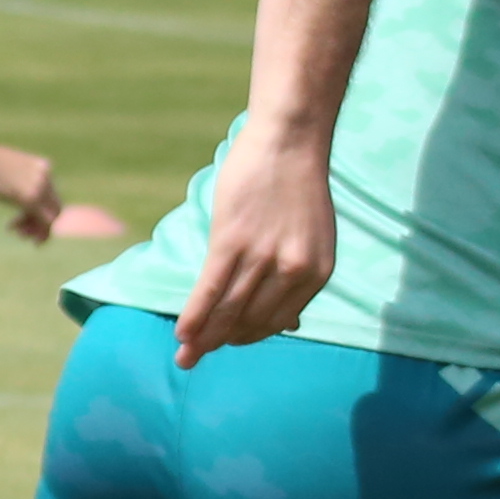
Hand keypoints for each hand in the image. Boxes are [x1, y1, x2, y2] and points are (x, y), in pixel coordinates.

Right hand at [0, 134, 60, 238]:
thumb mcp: (5, 169)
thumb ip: (16, 181)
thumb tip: (13, 194)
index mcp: (42, 167)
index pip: (50, 195)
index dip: (37, 209)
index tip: (19, 216)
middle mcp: (46, 177)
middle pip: (54, 207)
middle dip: (39, 223)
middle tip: (21, 232)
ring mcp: (40, 187)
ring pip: (51, 217)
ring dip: (36, 230)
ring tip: (18, 234)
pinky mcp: (31, 198)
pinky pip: (44, 221)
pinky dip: (34, 231)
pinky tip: (12, 228)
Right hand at [171, 133, 336, 365]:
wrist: (290, 140)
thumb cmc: (297, 186)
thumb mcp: (312, 238)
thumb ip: (300, 278)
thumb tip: (291, 324)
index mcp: (317, 273)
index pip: (278, 320)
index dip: (249, 336)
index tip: (227, 343)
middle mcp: (294, 271)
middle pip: (250, 320)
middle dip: (221, 342)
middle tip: (195, 358)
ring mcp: (262, 256)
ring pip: (228, 310)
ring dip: (203, 337)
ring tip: (184, 355)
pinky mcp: (232, 241)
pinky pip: (210, 289)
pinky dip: (194, 315)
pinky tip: (182, 334)